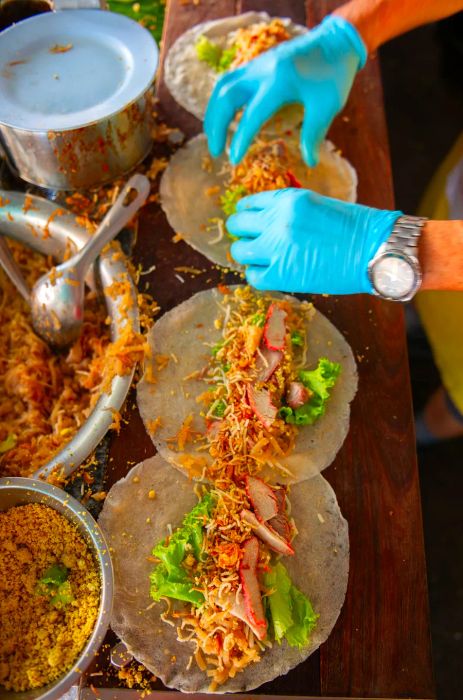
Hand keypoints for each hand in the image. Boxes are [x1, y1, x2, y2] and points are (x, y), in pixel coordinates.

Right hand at [204, 15, 366, 166]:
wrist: (335, 41)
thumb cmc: (334, 74)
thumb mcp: (328, 106)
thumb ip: (314, 134)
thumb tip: (310, 162)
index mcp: (279, 82)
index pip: (252, 115)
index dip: (241, 140)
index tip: (234, 160)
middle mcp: (262, 71)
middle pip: (226, 98)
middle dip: (216, 126)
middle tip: (215, 152)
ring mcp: (256, 65)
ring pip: (222, 87)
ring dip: (213, 113)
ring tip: (213, 136)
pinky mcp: (256, 64)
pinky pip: (229, 81)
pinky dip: (221, 101)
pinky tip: (223, 117)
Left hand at [228, 188, 402, 294]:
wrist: (375, 250)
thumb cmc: (355, 228)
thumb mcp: (317, 205)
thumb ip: (289, 211)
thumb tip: (268, 223)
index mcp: (287, 199)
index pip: (249, 204)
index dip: (247, 215)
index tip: (249, 222)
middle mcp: (277, 220)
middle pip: (238, 225)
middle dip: (242, 233)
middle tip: (252, 242)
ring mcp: (277, 248)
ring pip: (240, 252)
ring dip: (248, 255)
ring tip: (261, 259)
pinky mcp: (282, 274)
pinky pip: (253, 276)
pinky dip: (258, 275)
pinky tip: (270, 274)